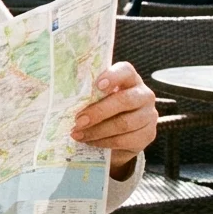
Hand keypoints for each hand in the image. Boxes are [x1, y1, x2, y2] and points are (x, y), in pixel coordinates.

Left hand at [72, 61, 157, 178]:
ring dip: (97, 130)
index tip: (97, 86)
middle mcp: (144, 95)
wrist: (120, 133)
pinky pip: (125, 140)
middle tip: (78, 120)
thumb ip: (88, 93)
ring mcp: (149, 115)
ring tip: (78, 134)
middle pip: (124, 100)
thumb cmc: (103, 107)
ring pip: (124, 123)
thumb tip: (63, 97)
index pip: (126, 71)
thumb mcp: (97, 97)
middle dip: (98, 112)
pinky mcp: (148, 135)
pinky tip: (90, 141)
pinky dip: (104, 142)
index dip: (112, 77)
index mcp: (130, 79)